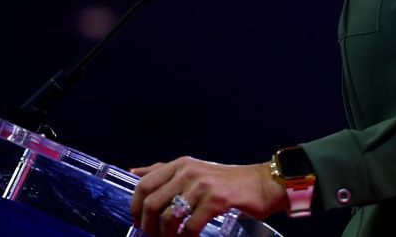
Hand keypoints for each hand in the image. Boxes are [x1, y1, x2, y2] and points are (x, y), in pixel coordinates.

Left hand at [129, 156, 289, 235]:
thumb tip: (134, 172)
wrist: (262, 184)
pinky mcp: (217, 199)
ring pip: (169, 217)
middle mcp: (188, 171)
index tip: (138, 224)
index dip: (135, 208)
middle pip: (152, 204)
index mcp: (180, 164)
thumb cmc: (226, 181)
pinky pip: (191, 226)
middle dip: (149, 227)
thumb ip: (164, 171)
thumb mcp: (192, 170)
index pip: (143, 185)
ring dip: (167, 236)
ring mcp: (203, 184)